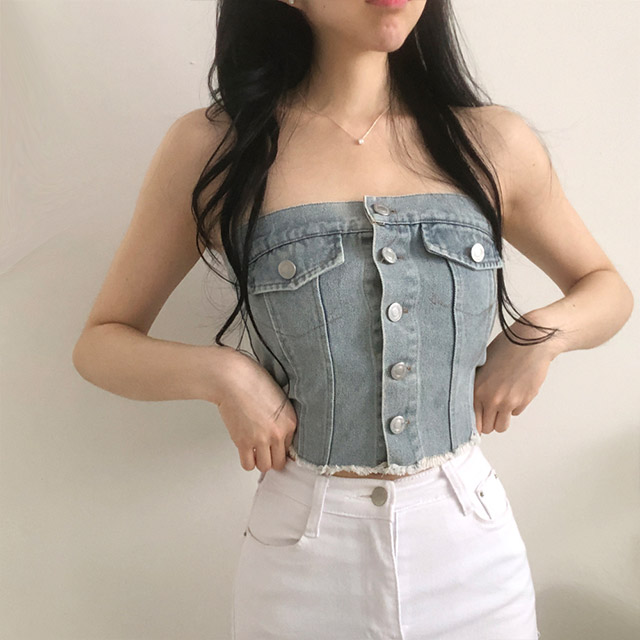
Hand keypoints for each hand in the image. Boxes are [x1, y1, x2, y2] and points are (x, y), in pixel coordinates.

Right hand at [216, 349, 297, 472]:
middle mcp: (279, 433)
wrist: (234, 379)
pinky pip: (248, 465)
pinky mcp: (244, 442)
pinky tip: (246, 451)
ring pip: (265, 466)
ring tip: (255, 451)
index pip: (291, 448)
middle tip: (265, 452)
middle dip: (272, 458)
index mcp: (291, 421)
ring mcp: (261, 439)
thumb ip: (282, 418)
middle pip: (280, 462)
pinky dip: (247, 461)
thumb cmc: (253, 381)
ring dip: (259, 461)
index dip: (281, 447)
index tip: (275, 446)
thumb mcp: (279, 398)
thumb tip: (278, 432)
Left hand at [473, 330, 557, 434]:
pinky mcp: (524, 401)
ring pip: (501, 427)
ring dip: (501, 419)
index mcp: (476, 389)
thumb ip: (476, 386)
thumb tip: (471, 403)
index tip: (477, 420)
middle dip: (488, 421)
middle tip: (490, 411)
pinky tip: (515, 390)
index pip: (471, 421)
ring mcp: (508, 401)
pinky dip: (514, 407)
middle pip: (487, 428)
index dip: (475, 422)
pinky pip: (515, 413)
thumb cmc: (506, 347)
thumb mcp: (481, 365)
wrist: (530, 341)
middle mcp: (491, 398)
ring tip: (501, 405)